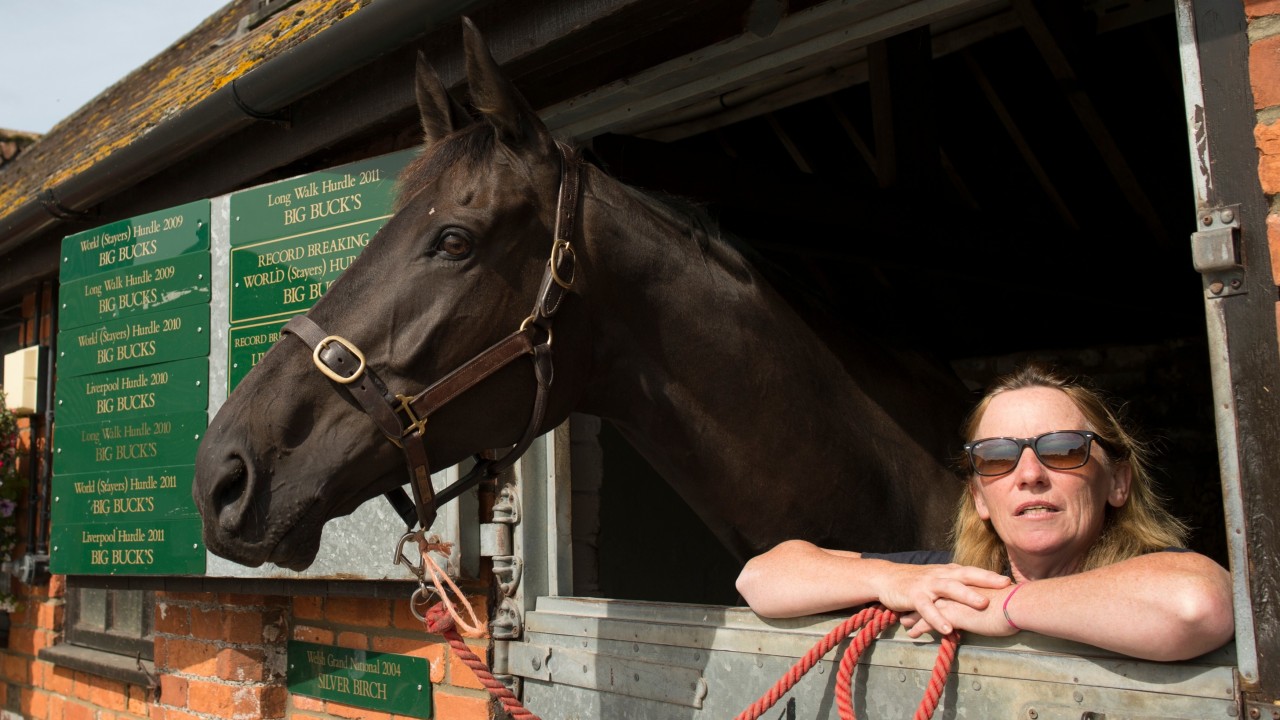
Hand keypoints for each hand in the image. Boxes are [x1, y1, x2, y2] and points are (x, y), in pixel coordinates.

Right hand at [875, 563, 1011, 635]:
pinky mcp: (913, 596)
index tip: (1011, 582)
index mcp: (948, 572)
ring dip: (966, 595)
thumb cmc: (916, 582)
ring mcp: (927, 584)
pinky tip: (948, 629)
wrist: (886, 577)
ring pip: (949, 588)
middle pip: (966, 575)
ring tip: (982, 604)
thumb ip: (957, 586)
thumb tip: (982, 596)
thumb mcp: (938, 580)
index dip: (991, 576)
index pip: (973, 572)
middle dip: (986, 579)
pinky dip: (938, 619)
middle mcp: (940, 575)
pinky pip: (927, 608)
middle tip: (1004, 585)